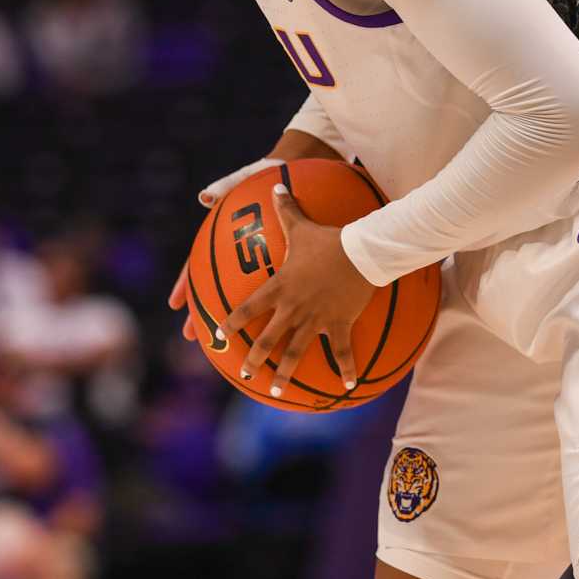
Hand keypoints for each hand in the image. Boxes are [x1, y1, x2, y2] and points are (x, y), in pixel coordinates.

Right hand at [168, 156, 284, 342]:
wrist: (298, 167)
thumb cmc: (269, 172)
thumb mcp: (247, 177)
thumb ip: (225, 186)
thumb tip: (204, 196)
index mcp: (224, 237)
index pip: (199, 264)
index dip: (186, 284)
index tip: (176, 304)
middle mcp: (239, 253)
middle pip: (216, 287)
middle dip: (204, 312)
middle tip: (197, 337)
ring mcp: (260, 259)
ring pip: (247, 295)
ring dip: (238, 320)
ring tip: (233, 342)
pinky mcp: (285, 261)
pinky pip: (280, 286)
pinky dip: (279, 307)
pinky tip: (284, 328)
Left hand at [218, 183, 375, 398]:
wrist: (360, 251)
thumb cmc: (328, 239)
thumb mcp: (302, 224)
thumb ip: (285, 209)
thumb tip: (275, 185)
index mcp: (279, 287)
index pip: (247, 308)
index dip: (231, 322)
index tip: (218, 334)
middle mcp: (292, 308)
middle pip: (267, 339)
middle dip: (254, 359)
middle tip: (244, 374)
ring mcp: (315, 319)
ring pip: (296, 352)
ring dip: (285, 374)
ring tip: (276, 392)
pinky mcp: (338, 324)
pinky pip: (340, 351)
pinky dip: (344, 368)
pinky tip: (346, 385)